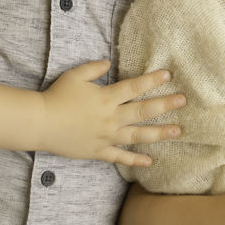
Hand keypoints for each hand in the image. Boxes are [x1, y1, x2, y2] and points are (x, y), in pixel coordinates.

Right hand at [40, 60, 184, 165]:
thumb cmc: (57, 96)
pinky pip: (120, 158)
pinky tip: (150, 161)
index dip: (152, 80)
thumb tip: (109, 63)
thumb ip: (94, 68)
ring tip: (178, 131)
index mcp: (106, 97)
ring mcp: (107, 136)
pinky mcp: (99, 151)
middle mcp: (111, 117)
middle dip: (165, 105)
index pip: (134, 87)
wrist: (41, 122)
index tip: (168, 75)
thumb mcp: (75, 75)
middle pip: (143, 110)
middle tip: (183, 101)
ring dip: (159, 133)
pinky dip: (135, 160)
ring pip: (138, 135)